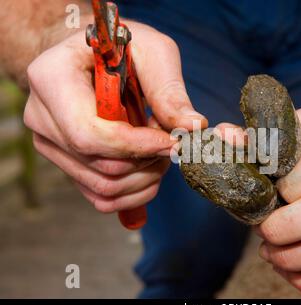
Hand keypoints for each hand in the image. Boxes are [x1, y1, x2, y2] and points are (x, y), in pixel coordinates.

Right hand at [24, 21, 206, 212]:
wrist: (92, 56)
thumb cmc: (121, 46)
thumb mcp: (152, 51)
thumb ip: (169, 90)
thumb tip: (192, 127)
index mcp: (52, 79)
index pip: (90, 133)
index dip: (138, 146)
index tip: (173, 142)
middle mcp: (41, 116)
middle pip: (100, 165)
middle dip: (148, 161)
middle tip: (171, 141)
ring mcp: (50, 144)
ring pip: (103, 187)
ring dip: (145, 177)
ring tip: (161, 150)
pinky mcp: (65, 162)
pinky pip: (101, 196)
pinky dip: (135, 191)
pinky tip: (150, 167)